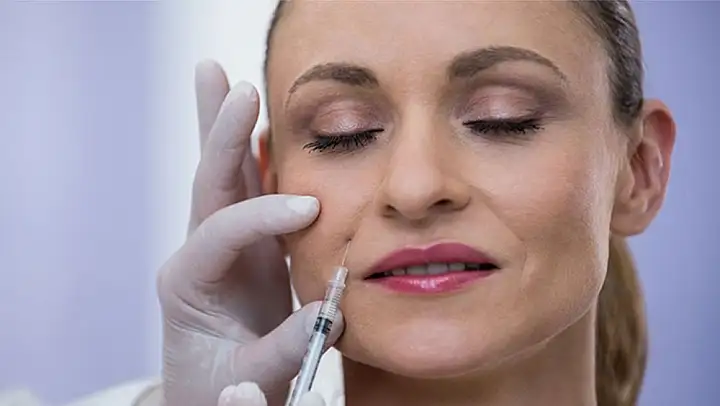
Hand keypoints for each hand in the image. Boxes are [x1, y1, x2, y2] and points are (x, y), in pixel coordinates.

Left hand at [157, 60, 343, 405]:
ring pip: (227, 175)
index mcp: (189, 281)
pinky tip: (264, 126)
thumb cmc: (221, 389)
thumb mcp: (249, 380)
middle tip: (234, 85)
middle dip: (223, 132)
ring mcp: (224, 244)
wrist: (210, 394)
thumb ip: (284, 347)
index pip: (224, 231)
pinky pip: (253, 191)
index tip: (310, 209)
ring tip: (222, 76)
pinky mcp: (248, 246)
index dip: (264, 215)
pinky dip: (259, 155)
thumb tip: (330, 312)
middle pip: (210, 181)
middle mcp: (200, 251)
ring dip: (230, 127)